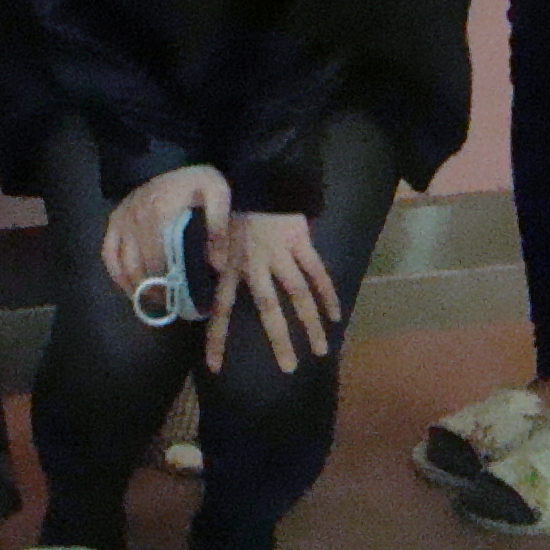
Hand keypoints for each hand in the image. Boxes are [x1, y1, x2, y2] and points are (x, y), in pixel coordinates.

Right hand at [100, 164, 232, 306]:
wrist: (171, 155)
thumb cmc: (195, 179)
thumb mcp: (217, 193)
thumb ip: (218, 227)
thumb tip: (217, 265)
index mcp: (158, 214)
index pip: (160, 262)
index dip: (171, 286)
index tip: (188, 302)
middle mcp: (134, 219)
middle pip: (142, 267)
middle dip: (156, 290)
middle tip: (173, 306)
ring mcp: (121, 219)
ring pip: (123, 264)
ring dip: (136, 287)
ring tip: (155, 302)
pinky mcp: (114, 219)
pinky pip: (108, 253)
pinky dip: (116, 273)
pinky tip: (129, 288)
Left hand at [207, 208, 340, 376]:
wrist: (260, 179)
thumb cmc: (237, 213)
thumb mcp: (218, 242)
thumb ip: (218, 268)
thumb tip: (212, 297)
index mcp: (230, 267)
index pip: (221, 308)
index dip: (217, 337)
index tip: (214, 367)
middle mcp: (254, 263)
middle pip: (266, 307)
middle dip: (278, 339)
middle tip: (288, 369)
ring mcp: (279, 253)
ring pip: (296, 293)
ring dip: (311, 323)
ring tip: (322, 350)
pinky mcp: (300, 243)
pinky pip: (317, 272)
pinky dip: (328, 294)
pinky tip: (336, 317)